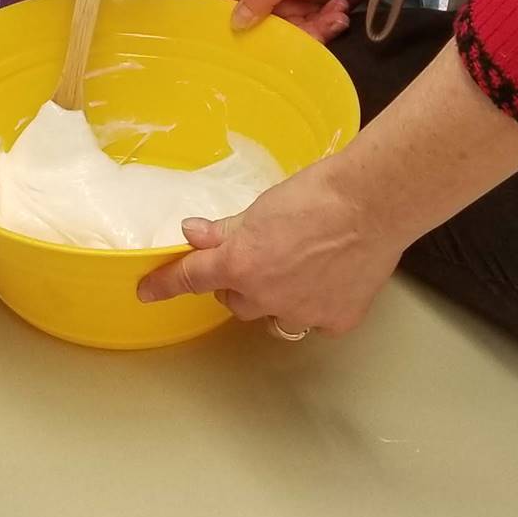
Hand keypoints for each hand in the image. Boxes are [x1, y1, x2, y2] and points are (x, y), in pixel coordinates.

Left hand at [135, 157, 401, 338]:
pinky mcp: (335, 321)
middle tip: (262, 253)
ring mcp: (302, 313)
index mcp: (241, 264)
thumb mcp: (261, 207)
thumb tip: (193, 234)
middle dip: (240, 281)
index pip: (191, 278)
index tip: (146, 291)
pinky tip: (330, 275)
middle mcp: (266, 296)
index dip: (165, 284)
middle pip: (235, 300)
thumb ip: (225, 229)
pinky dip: (315, 302)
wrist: (371, 204)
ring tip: (300, 263)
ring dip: (276, 296)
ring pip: (274, 314)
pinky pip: (313, 319)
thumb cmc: (317, 195)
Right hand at [211, 0, 383, 36]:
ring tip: (336, 15)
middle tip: (309, 30)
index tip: (226, 51)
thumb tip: (233, 24)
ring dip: (316, 30)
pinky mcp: (314, 15)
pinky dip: (329, 26)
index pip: (222, 3)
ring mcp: (291, 6)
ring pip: (290, 35)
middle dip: (283, 37)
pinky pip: (314, 33)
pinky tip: (341, 13)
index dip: (220, 24)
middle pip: (259, 29)